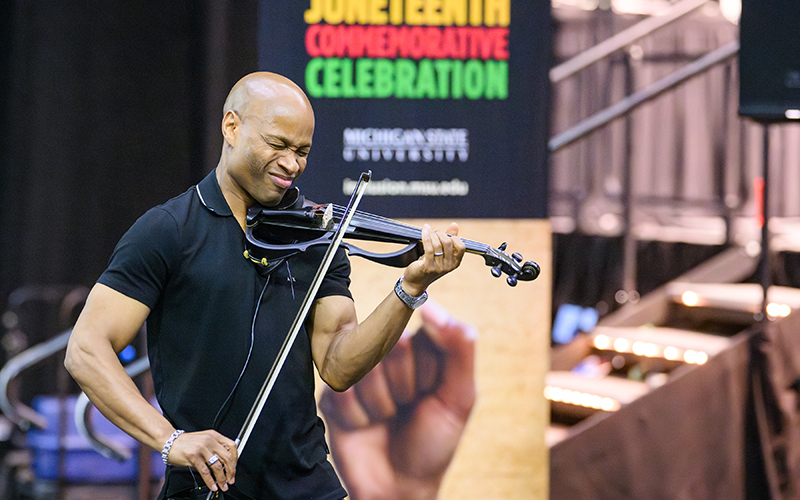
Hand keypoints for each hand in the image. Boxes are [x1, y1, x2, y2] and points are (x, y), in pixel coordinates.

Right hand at [166, 430, 237, 492]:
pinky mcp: (193, 456)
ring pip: (217, 466)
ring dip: (221, 479)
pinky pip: (205, 471)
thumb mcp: (204, 439)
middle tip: (231, 480)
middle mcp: (210, 440)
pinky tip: (212, 485)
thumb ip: (215, 447)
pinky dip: (210, 481)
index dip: (236, 459)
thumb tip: (226, 462)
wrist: (169, 441)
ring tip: (223, 485)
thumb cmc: (186, 442)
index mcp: (214, 435)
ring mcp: (202, 448)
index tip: (234, 468)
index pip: (232, 446)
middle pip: (227, 457)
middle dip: (231, 471)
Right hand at [320, 301, 476, 499]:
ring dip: (382, 404)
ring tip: (388, 418)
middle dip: (404, 387)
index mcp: (419, 348)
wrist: (400, 486)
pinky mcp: (333, 393)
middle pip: (389, 347)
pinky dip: (360, 417)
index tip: (429, 390)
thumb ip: (458, 347)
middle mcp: (386, 354)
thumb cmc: (433, 443)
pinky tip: (367, 425)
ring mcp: (357, 372)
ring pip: (364, 368)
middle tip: (408, 406)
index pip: (418, 333)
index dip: (425, 369)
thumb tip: (432, 306)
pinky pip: (342, 392)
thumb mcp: (459, 397)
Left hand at [401, 223, 464, 295]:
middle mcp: (449, 266)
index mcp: (455, 263)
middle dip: (440, 233)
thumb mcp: (442, 254)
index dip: (453, 237)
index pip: (461, 246)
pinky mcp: (427, 266)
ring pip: (437, 244)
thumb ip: (449, 239)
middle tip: (433, 232)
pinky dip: (426, 237)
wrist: (417, 281)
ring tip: (427, 230)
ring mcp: (438, 267)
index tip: (444, 234)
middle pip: (448, 242)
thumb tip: (454, 225)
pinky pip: (428, 248)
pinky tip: (424, 231)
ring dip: (431, 234)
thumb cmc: (430, 265)